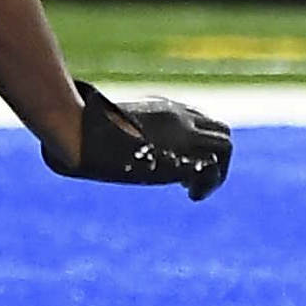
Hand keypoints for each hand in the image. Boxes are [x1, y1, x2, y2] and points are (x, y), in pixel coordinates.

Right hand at [50, 80, 230, 197]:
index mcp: (163, 108)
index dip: (198, 142)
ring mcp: (183, 135)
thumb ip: (115, 130)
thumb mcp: (105, 125)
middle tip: (194, 180)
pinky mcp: (181, 156)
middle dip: (218, 156)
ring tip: (195, 192)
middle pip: (221, 131)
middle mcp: (179, 118)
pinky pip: (215, 168)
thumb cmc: (82, 127)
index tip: (182, 161)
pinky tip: (191, 196)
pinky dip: (210, 185)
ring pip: (226, 147)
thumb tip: (79, 142)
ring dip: (220, 173)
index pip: (200, 119)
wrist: (82, 131)